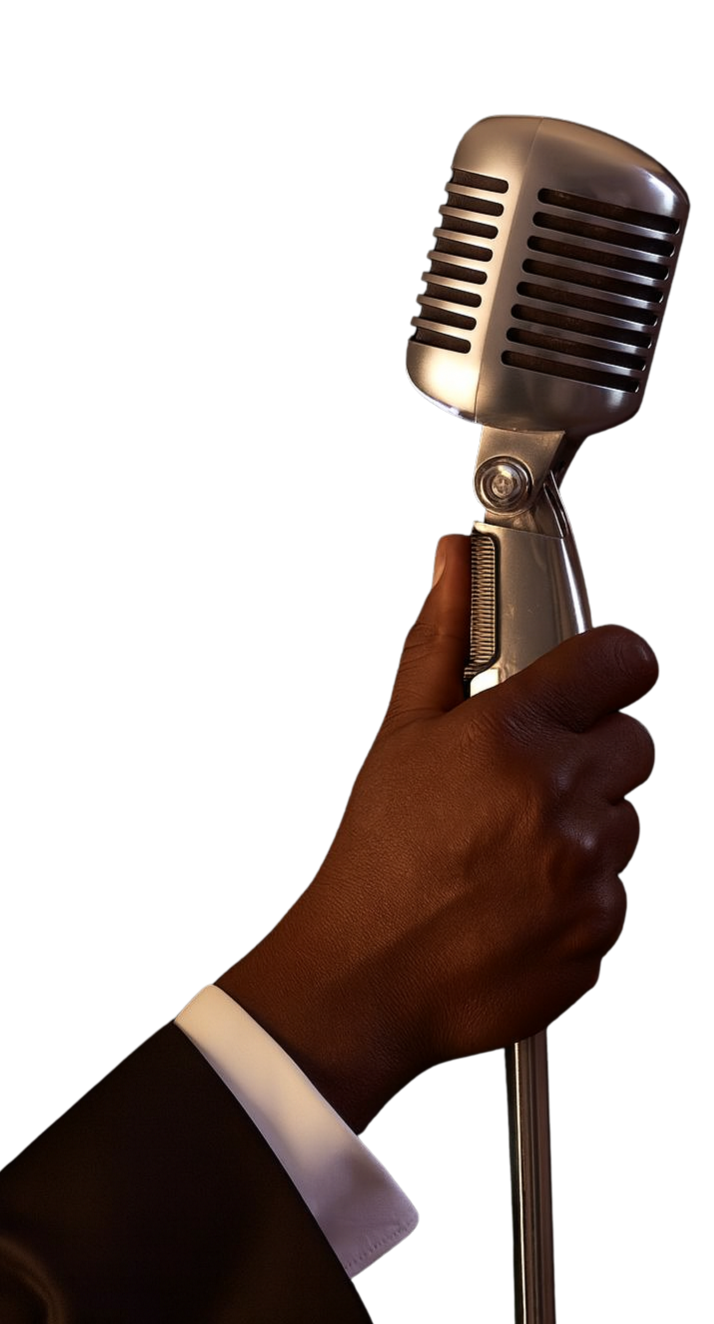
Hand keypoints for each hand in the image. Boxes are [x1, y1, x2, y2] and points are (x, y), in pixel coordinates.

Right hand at [219, 534, 657, 1130]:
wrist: (367, 979)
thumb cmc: (376, 860)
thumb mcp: (398, 736)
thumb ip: (438, 642)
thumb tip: (453, 566)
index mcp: (511, 736)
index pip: (620, 661)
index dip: (614, 664)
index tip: (605, 676)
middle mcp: (559, 798)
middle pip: (636, 741)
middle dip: (595, 750)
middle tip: (533, 778)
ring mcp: (586, 871)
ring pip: (627, 821)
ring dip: (586, 826)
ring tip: (516, 847)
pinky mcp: (598, 931)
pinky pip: (615, 892)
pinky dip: (581, 893)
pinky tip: (523, 897)